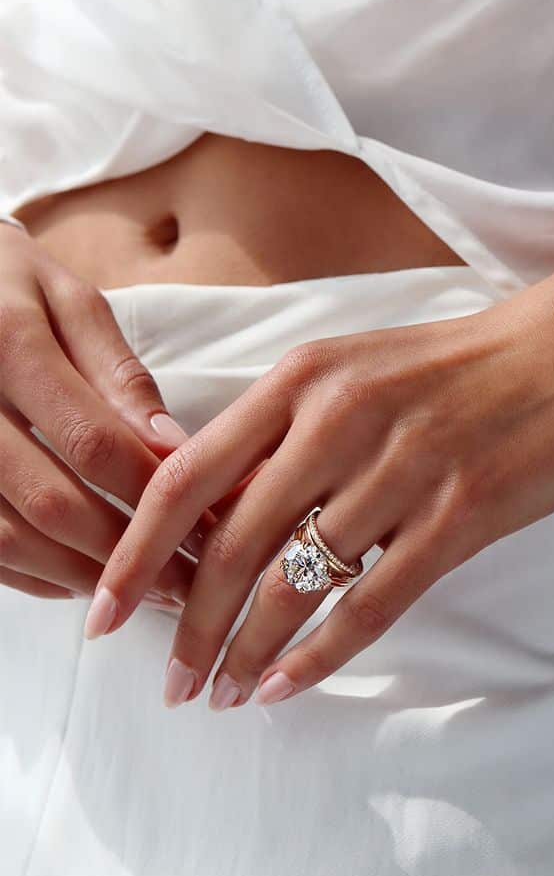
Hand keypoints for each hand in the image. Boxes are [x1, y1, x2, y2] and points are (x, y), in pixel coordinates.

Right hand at [0, 223, 211, 612]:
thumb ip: (119, 375)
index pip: (94, 443)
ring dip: (83, 576)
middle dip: (127, 553)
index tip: (211, 529)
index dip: (156, 496)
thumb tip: (172, 448)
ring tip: (144, 590)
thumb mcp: (70, 301)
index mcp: (9, 343)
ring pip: (10, 540)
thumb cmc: (9, 284)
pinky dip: (35, 574)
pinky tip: (83, 577)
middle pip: (52, 504)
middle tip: (186, 582)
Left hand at [90, 206, 553, 708]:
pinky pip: (374, 601)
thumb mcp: (354, 371)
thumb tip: (215, 517)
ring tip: (223, 693)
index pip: (188, 473)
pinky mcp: (464, 512)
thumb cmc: (455, 367)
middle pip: (235, 542)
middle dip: (191, 624)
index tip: (107, 609)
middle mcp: (342, 417)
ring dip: (250, 649)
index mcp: (304, 376)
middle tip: (170, 680)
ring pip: (300, 581)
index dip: (137, 549)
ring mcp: (406, 465)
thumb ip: (284, 432)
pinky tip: (287, 686)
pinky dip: (322, 654)